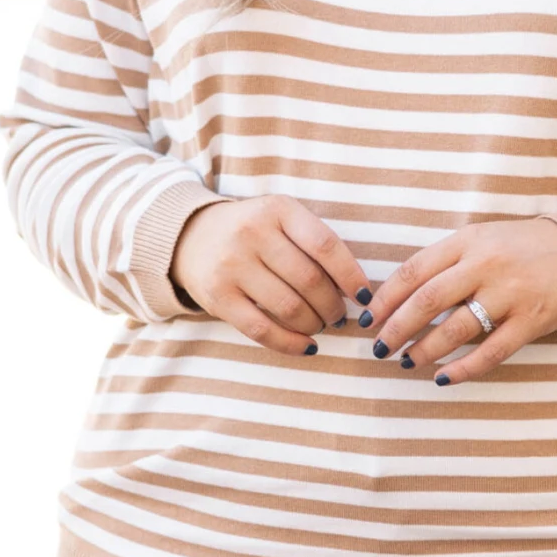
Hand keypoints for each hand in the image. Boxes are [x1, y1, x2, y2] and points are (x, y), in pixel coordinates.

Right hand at [170, 197, 370, 353]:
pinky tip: (306, 345)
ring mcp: (231, 265)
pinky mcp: (217, 296)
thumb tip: (355, 291)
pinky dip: (290, 343)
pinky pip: (262, 330)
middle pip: (309, 281)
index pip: (326, 246)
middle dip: (333, 306)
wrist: (191, 236)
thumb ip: (314, 244)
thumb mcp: (281, 219)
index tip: (365, 297)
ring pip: (289, 307)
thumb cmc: (253, 232)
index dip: (351, 276)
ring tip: (320, 325)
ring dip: (314, 324)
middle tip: (338, 316)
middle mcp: (252, 233)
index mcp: (278, 210)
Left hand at [365, 217, 556, 384]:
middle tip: (378, 347)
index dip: (386, 298)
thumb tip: (399, 296)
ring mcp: (510, 295)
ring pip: (455, 330)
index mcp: (468, 242)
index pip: (414, 271)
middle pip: (428, 301)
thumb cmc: (522, 248)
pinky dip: (463, 369)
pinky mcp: (531, 322)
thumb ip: (446, 262)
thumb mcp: (481, 239)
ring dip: (424, 350)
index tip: (368, 318)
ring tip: (405, 361)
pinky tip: (442, 378)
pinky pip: (490, 352)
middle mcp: (487, 266)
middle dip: (396, 328)